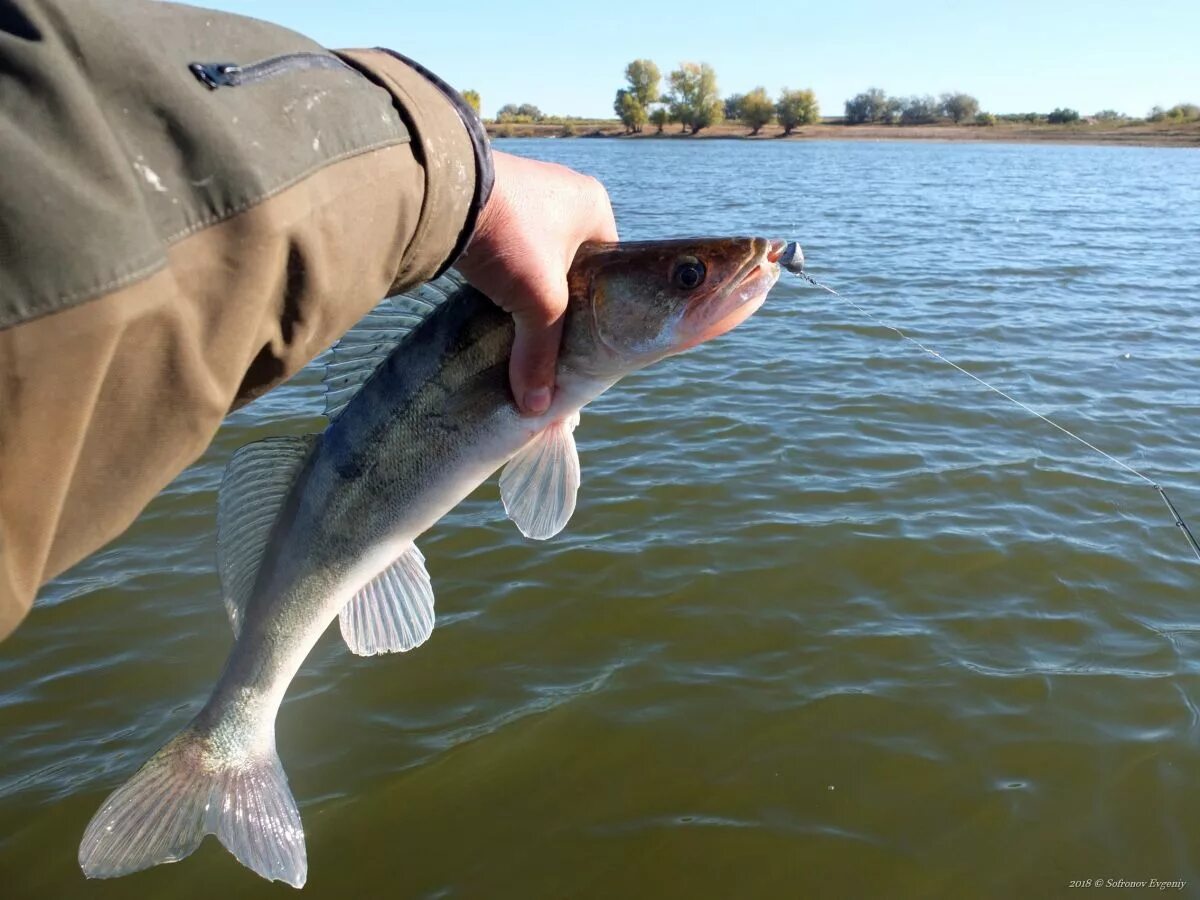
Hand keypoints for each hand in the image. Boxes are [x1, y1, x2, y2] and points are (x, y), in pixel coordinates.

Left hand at [456, 150, 617, 415]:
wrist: (442, 189)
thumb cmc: (512, 238)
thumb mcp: (538, 303)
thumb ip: (541, 355)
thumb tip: (536, 407)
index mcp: (594, 206)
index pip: (609, 268)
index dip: (597, 308)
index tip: (580, 340)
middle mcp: (564, 192)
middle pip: (570, 264)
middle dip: (558, 301)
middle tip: (547, 336)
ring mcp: (525, 191)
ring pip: (535, 255)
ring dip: (526, 286)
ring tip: (516, 320)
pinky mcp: (488, 197)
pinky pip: (505, 244)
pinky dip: (501, 271)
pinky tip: (491, 295)